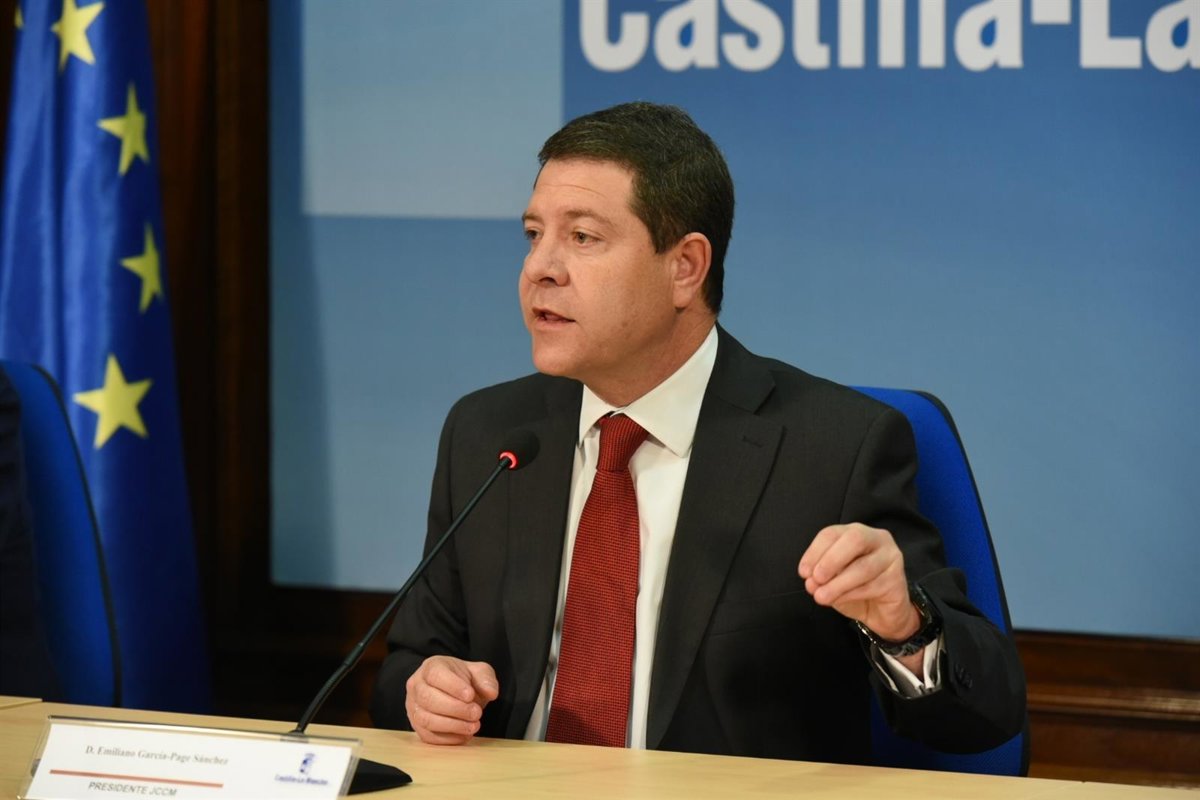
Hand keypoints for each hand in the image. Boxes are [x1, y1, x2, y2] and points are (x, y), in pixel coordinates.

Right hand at [405, 656, 499, 744]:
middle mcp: (417, 686)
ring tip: (474, 726)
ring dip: (452, 726)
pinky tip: (465, 735)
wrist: (453, 691)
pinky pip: (428, 736)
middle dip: (456, 709)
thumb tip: (491, 692)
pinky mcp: (417, 726)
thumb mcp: (478, 672)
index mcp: (431, 667)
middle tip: (477, 713)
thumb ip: (486, 679)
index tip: (470, 695)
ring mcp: (413, 707)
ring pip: (426, 719)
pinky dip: (448, 739)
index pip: (436, 675)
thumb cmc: (463, 680)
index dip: (453, 686)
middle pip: (429, 699)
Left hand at [798, 523, 919, 642]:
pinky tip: (839, 600)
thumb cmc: (854, 589)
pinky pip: (871, 586)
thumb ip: (821, 576)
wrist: (881, 613)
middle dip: (831, 559)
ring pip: (863, 567)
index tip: (803, 572)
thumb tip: (811, 581)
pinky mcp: (897, 579)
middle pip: (854, 539)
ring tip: (821, 597)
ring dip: (838, 583)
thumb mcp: (832, 579)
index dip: (814, 552)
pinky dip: (850, 594)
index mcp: (855, 532)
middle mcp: (876, 539)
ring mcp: (890, 557)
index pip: (832, 533)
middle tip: (815, 579)